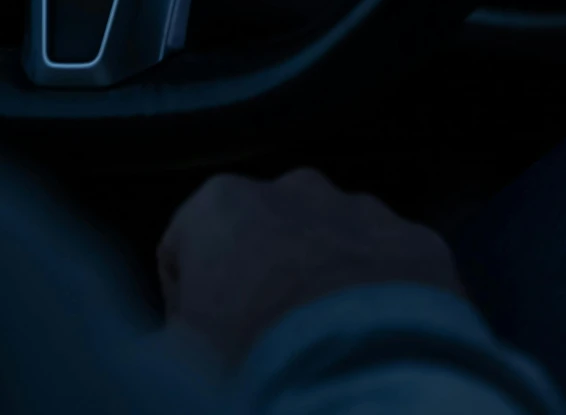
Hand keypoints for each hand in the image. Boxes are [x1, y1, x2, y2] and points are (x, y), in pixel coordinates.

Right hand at [158, 167, 463, 365]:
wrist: (362, 377)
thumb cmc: (253, 361)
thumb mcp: (171, 360)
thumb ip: (152, 346)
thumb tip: (147, 357)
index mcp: (221, 205)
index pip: (183, 252)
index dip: (186, 306)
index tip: (198, 345)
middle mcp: (296, 189)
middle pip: (261, 241)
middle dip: (258, 284)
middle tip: (261, 347)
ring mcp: (364, 210)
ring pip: (329, 245)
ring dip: (321, 285)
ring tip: (319, 347)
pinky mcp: (419, 241)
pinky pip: (388, 265)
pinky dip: (379, 296)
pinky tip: (369, 341)